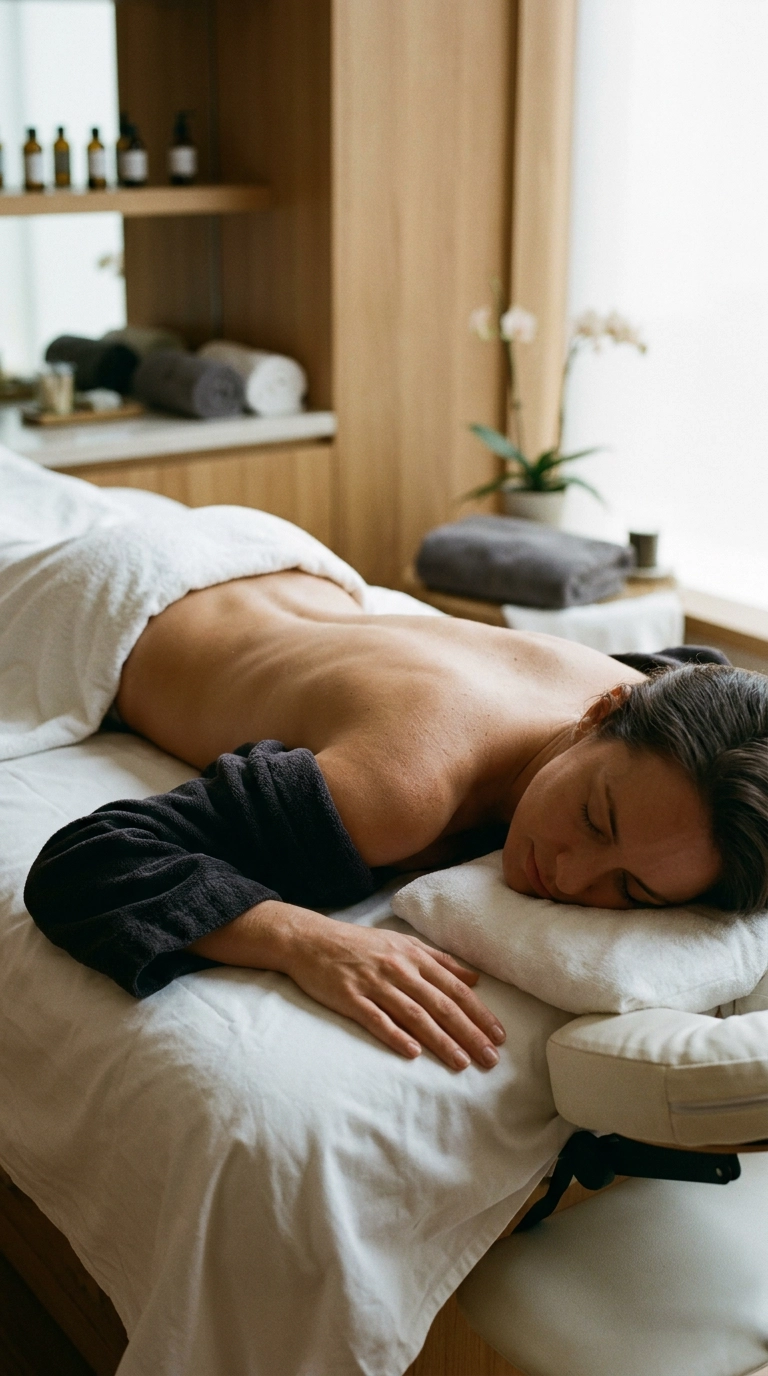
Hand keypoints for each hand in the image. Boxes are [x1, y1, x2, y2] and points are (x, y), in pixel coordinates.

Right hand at [192, 901, 505, 1070]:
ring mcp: (374, 983)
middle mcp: (399, 969)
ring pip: (414, 1015)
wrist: (310, 939)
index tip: (498, 1035)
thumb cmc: (360, 944)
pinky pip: (376, 1019)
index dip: (479, 1013)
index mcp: (414, 956)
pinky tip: (412, 1053)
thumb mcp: (403, 942)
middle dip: (469, 1033)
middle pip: (440, 1004)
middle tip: (490, 1058)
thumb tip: (475, 978)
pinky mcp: (350, 997)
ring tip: (461, 1063)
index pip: (454, 988)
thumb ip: (440, 960)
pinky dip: (395, 1035)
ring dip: (441, 1041)